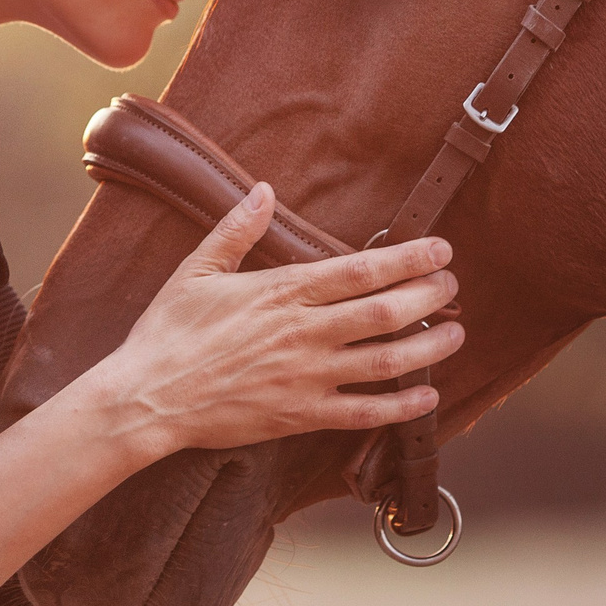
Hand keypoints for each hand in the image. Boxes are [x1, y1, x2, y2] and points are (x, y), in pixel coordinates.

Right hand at [96, 183, 462, 458]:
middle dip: (428, 297)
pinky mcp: (300, 416)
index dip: (407, 259)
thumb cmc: (169, 331)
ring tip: (456, 334)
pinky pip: (363, 413)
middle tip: (453, 286)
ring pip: (384, 362)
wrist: (148, 398)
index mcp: (282, 292)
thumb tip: (263, 190)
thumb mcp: (197, 269)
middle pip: (384, 312)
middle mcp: (303, 333)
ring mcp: (306, 378)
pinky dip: (401, 407)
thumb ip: (236, 229)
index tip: (439, 249)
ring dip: (427, 347)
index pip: (360, 270)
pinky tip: (427, 397)